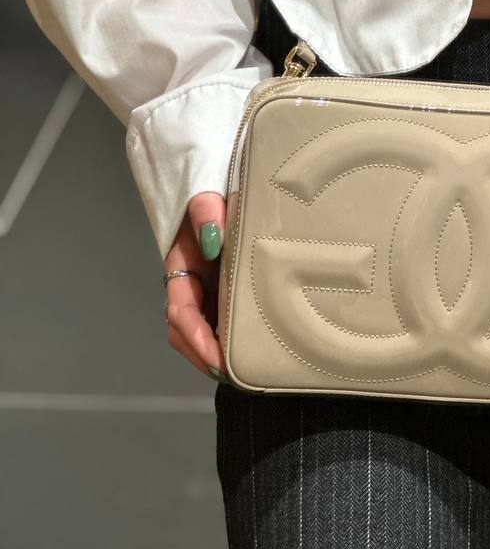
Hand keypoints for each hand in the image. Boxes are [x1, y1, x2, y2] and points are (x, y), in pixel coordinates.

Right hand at [163, 191, 227, 381]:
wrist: (213, 172)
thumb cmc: (210, 185)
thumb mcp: (207, 194)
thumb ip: (207, 212)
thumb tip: (213, 240)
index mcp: (180, 264)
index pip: (180, 311)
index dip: (196, 338)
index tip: (217, 357)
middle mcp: (189, 280)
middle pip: (186, 330)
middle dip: (205, 355)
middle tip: (235, 375)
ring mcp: (205, 284)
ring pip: (202, 327)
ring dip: (216, 350)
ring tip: (245, 371)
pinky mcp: (221, 283)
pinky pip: (220, 315)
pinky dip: (229, 335)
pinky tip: (251, 346)